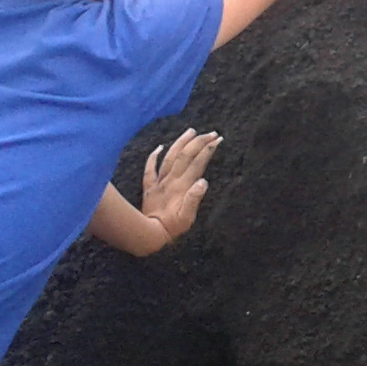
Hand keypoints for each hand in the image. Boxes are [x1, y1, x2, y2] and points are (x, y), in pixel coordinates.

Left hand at [140, 129, 220, 244]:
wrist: (149, 234)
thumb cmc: (171, 228)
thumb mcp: (188, 218)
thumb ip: (194, 199)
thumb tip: (203, 181)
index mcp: (182, 187)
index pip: (197, 164)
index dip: (208, 150)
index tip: (218, 140)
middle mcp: (171, 180)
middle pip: (185, 156)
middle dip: (199, 142)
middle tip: (211, 133)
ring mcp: (159, 182)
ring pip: (170, 157)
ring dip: (181, 143)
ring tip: (191, 131)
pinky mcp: (149, 187)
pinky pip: (150, 168)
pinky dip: (154, 156)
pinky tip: (160, 147)